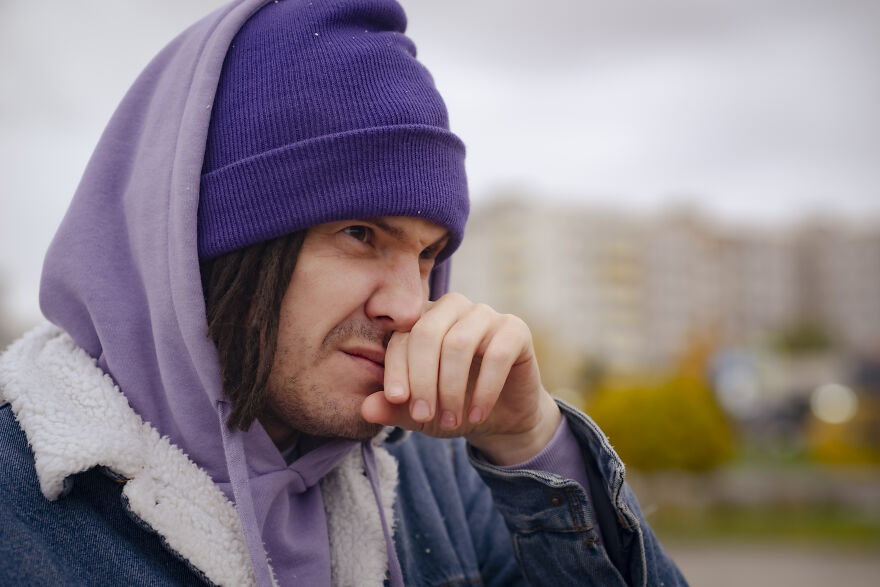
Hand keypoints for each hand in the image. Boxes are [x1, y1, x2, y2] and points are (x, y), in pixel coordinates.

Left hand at [361, 293, 560, 464]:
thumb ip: (393, 408)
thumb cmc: (453, 406)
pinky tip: (477, 415)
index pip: (401, 337)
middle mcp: (452, 308)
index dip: (396, 368)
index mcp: (421, 319)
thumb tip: (366, 408)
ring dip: (451, 388)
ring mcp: (485, 314)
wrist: (501, 417)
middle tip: (424, 416)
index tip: (396, 400)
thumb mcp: (419, 413)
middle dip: (422, 379)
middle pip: (427, 333)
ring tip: (451, 421)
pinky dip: (484, 390)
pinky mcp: (515, 329)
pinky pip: (496, 354)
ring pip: (459, 343)